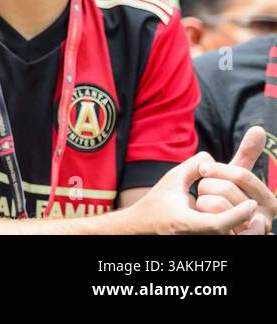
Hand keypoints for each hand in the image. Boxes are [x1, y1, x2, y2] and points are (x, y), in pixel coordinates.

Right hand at [123, 153, 257, 233]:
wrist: (142, 226)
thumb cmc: (157, 201)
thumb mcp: (172, 180)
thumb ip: (192, 167)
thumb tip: (211, 157)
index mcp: (184, 223)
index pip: (216, 224)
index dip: (236, 214)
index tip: (251, 204)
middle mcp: (192, 237)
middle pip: (228, 239)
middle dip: (248, 230)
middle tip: (260, 217)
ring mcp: (197, 243)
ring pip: (228, 243)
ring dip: (245, 235)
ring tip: (257, 223)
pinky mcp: (201, 245)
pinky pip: (223, 243)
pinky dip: (237, 236)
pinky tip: (248, 229)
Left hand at [193, 126, 276, 234]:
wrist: (199, 230)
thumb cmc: (221, 200)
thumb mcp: (234, 178)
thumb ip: (247, 156)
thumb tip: (259, 129)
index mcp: (268, 201)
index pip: (241, 174)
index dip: (218, 169)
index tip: (205, 169)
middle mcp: (264, 220)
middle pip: (224, 188)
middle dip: (206, 188)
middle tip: (207, 198)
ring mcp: (249, 233)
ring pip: (214, 203)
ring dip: (201, 203)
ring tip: (207, 212)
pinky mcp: (235, 240)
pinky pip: (211, 221)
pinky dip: (202, 217)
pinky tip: (205, 219)